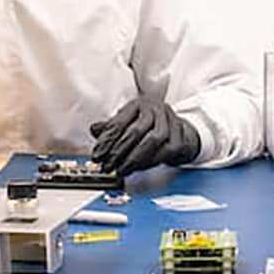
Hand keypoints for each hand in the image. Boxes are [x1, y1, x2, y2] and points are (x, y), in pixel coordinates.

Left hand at [87, 98, 201, 173]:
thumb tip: (94, 130)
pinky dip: (150, 162)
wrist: (178, 132)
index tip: (98, 155)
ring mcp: (170, 122)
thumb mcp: (127, 123)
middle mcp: (155, 109)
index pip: (119, 122)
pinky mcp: (179, 137)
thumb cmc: (149, 127)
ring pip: (153, 140)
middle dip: (119, 152)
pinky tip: (139, 167)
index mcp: (138, 103)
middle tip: (109, 166)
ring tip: (123, 169)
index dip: (106, 141)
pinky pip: (164, 152)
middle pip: (135, 131)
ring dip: (135, 159)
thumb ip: (110, 128)